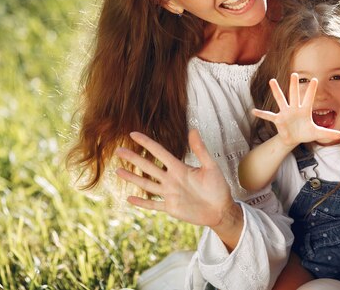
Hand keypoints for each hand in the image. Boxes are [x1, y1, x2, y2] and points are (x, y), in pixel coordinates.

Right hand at [115, 130, 234, 227]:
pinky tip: (129, 198)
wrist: (221, 209)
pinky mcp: (171, 207)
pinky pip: (153, 204)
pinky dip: (142, 202)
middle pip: (148, 166)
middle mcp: (171, 179)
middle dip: (133, 158)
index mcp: (179, 167)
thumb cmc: (218, 187)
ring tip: (118, 171)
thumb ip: (200, 150)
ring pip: (147, 184)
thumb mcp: (210, 166)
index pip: (159, 152)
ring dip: (133, 178)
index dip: (146, 143)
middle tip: (119, 150)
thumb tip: (193, 130)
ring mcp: (169, 193)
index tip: (133, 134)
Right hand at [252, 74, 339, 146]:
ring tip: (272, 81)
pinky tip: (254, 111)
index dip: (311, 90)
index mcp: (305, 110)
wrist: (293, 138)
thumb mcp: (317, 133)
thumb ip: (328, 132)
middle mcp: (294, 108)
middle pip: (294, 94)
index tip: (315, 80)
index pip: (309, 98)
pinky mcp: (278, 119)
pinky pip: (269, 116)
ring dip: (276, 91)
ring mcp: (285, 113)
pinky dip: (262, 114)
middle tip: (294, 73)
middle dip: (294, 85)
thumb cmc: (305, 133)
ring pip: (281, 99)